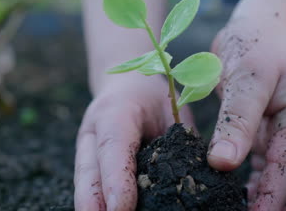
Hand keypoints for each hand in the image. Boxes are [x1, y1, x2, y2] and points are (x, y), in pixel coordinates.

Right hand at [74, 74, 192, 210]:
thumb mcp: (173, 109)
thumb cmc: (154, 98)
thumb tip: (202, 174)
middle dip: (94, 202)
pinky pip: (90, 184)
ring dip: (92, 206)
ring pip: (84, 181)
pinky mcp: (88, 161)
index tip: (121, 209)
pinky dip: (97, 201)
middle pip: (88, 171)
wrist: (126, 86)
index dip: (116, 180)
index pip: (114, 148)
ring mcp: (86, 147)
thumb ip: (180, 140)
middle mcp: (94, 131)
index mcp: (116, 113)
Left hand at [207, 13, 285, 209]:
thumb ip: (237, 120)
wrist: (259, 24)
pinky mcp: (267, 131)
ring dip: (264, 197)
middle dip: (273, 202)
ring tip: (236, 210)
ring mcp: (284, 131)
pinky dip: (255, 183)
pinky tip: (235, 193)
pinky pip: (264, 165)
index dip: (273, 195)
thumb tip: (222, 163)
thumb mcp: (247, 77)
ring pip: (280, 176)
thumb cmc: (256, 43)